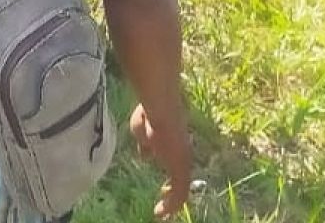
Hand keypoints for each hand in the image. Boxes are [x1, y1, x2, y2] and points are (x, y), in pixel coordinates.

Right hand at [130, 103, 192, 217]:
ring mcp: (183, 164)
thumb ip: (145, 145)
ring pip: (181, 190)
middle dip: (172, 193)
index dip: (170, 179)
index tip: (162, 189)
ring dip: (172, 203)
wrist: (160, 113)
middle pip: (181, 179)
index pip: (175, 166)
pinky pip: (179, 195)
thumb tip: (145, 156)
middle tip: (163, 203)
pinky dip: (170, 206)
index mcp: (175, 146)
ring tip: (162, 213)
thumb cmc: (149, 118)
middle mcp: (183, 156)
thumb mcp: (141, 132)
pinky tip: (160, 212)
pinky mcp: (181, 171)